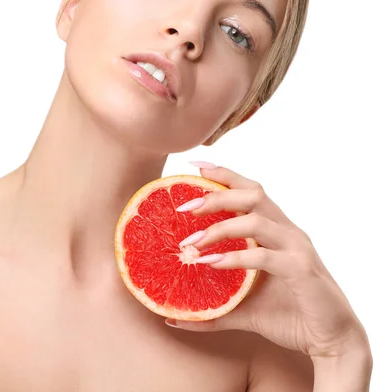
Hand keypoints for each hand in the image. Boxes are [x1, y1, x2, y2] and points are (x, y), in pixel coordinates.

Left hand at [167, 164, 368, 359]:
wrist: (333, 340)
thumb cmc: (292, 316)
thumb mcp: (246, 308)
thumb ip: (214, 307)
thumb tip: (174, 318)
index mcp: (278, 230)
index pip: (250, 190)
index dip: (224, 174)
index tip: (195, 166)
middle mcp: (288, 232)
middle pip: (253, 195)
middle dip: (217, 195)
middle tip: (184, 206)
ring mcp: (296, 249)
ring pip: (256, 221)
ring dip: (220, 228)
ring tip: (192, 241)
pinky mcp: (301, 270)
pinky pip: (264, 257)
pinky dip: (236, 257)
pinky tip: (213, 263)